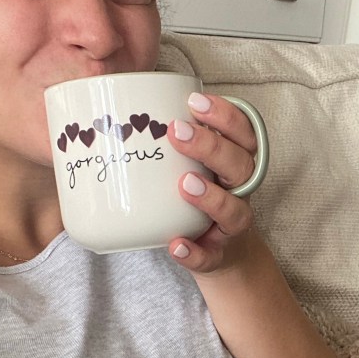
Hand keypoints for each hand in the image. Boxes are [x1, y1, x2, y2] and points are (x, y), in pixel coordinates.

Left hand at [166, 91, 257, 273]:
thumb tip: (114, 116)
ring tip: (185, 183)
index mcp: (236, 164)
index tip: (195, 101)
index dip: (226, 116)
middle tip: (178, 132)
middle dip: (212, 147)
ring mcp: (230, 227)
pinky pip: (210, 257)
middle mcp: (240, 193)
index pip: (244, 134)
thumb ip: (173, 144)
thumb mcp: (193, 166)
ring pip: (235, 212)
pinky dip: (195, 253)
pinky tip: (176, 245)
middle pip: (241, 166)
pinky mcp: (217, 257)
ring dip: (212, 197)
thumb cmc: (199, 199)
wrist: (220, 254)